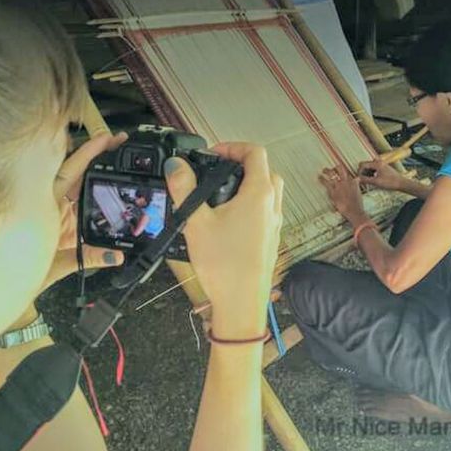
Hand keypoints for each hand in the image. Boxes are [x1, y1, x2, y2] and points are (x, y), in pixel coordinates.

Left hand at [5, 133, 129, 332]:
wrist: (1, 292)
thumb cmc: (17, 276)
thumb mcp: (56, 266)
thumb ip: (87, 258)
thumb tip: (115, 255)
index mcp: (44, 207)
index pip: (69, 172)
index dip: (87, 154)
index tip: (104, 140)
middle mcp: (49, 206)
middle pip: (76, 173)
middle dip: (98, 156)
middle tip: (119, 141)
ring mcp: (55, 214)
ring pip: (76, 185)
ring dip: (96, 171)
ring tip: (116, 154)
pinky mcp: (60, 226)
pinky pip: (78, 204)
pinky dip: (92, 192)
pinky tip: (107, 186)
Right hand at [164, 143, 283, 338]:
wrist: (241, 304)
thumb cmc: (223, 265)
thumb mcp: (196, 221)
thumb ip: (184, 188)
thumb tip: (176, 165)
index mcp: (260, 193)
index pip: (255, 152)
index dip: (233, 146)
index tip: (213, 154)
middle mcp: (272, 206)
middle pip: (264, 170)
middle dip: (240, 164)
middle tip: (216, 171)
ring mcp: (274, 224)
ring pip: (267, 192)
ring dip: (246, 185)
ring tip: (219, 194)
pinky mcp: (270, 239)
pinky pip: (264, 212)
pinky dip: (249, 205)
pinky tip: (226, 220)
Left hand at [319, 165, 367, 224]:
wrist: (354, 210)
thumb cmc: (357, 204)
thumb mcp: (359, 192)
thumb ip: (356, 185)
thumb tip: (357, 179)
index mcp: (353, 182)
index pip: (348, 173)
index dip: (343, 171)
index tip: (341, 170)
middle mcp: (346, 182)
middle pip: (340, 169)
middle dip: (336, 167)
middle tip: (333, 167)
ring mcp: (339, 186)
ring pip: (332, 174)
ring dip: (327, 171)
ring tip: (324, 170)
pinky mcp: (333, 192)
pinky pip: (326, 183)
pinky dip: (322, 179)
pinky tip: (319, 177)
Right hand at [357, 158, 404, 190]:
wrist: (402, 183)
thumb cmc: (390, 183)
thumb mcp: (376, 182)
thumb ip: (365, 180)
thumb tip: (357, 179)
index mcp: (376, 163)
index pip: (362, 164)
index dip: (359, 172)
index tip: (359, 179)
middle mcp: (378, 162)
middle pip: (365, 165)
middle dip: (363, 172)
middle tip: (364, 181)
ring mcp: (381, 164)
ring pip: (369, 167)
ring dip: (367, 173)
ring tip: (369, 181)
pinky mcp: (383, 168)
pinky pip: (374, 169)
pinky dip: (371, 174)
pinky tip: (374, 180)